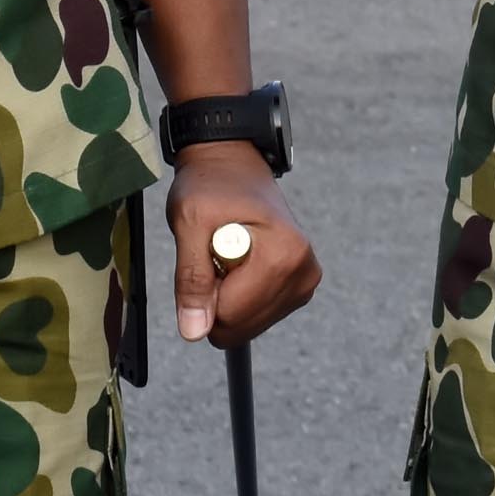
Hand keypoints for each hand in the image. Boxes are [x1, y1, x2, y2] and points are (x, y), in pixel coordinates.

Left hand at [168, 143, 317, 346]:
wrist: (232, 163)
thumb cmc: (210, 185)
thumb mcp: (189, 223)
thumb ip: (192, 279)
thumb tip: (195, 332)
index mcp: (284, 255)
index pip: (231, 316)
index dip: (204, 296)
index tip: (204, 256)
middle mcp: (304, 270)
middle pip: (244, 325)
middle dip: (218, 299)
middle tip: (214, 254)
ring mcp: (306, 278)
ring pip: (251, 324)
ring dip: (229, 296)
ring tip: (227, 254)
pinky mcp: (301, 283)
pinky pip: (260, 314)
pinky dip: (242, 296)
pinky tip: (240, 263)